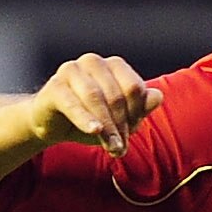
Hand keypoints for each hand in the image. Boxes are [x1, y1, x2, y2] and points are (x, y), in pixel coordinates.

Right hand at [28, 54, 162, 158]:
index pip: (134, 88)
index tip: (130, 133)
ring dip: (106, 127)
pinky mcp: (54, 86)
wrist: (55, 126)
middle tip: (120, 149)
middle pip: (117, 95)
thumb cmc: (93, 119)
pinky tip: (94, 131)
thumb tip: (157, 97)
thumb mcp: (121, 118)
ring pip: (95, 97)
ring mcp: (71, 70)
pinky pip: (72, 102)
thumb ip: (141, 108)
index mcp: (114, 66)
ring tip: (111, 149)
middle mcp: (93, 62)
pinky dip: (85, 118)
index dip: (136, 114)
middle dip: (121, 125)